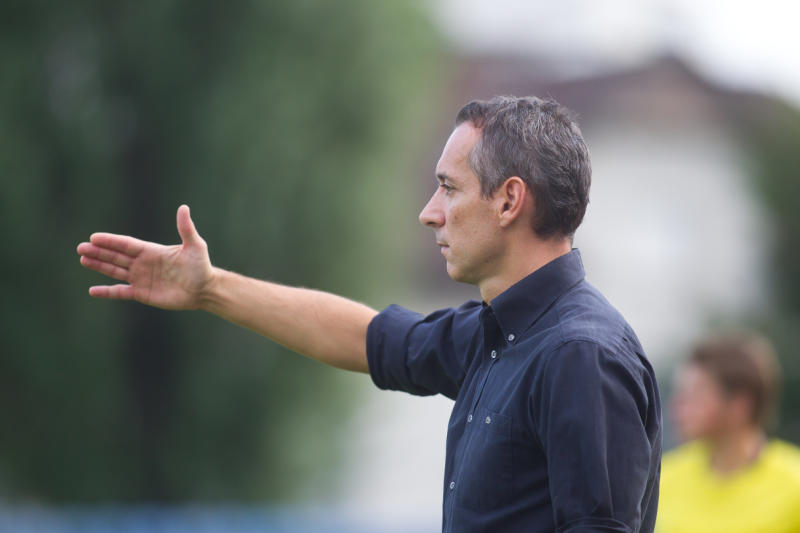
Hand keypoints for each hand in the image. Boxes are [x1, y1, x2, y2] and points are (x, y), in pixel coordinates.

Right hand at [77, 205, 214, 309]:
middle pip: (116, 256)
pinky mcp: (142, 293)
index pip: (126, 244)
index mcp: (151, 251)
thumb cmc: (201, 266)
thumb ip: (186, 229)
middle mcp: (143, 263)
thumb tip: (183, 207)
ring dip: (99, 266)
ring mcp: (141, 278)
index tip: (94, 237)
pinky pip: (121, 292)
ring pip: (115, 271)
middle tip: (80, 248)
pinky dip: (107, 292)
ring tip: (82, 260)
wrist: (204, 289)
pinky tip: (92, 290)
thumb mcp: (195, 246)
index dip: (110, 241)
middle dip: (99, 252)